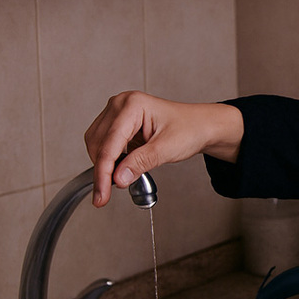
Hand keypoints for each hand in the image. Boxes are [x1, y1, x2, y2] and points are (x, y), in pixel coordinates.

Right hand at [83, 91, 243, 206]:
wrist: (201, 126)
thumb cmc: (190, 129)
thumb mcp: (167, 149)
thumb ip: (141, 163)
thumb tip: (117, 178)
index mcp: (132, 105)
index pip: (109, 144)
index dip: (103, 173)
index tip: (101, 194)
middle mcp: (120, 104)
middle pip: (98, 144)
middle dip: (103, 170)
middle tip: (109, 193)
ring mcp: (117, 112)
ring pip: (97, 145)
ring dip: (105, 165)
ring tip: (123, 176)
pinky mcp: (118, 123)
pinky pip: (104, 144)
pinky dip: (110, 160)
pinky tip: (122, 167)